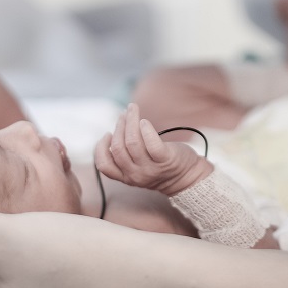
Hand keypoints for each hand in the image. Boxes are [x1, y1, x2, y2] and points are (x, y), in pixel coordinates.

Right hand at [94, 104, 211, 194]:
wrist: (186, 177)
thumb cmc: (159, 166)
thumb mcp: (138, 166)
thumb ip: (125, 155)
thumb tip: (116, 128)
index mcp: (126, 177)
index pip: (104, 166)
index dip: (101, 148)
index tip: (107, 134)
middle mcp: (136, 175)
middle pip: (118, 148)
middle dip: (119, 127)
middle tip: (124, 115)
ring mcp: (151, 169)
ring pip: (132, 142)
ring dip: (130, 121)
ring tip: (132, 110)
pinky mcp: (165, 160)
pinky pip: (152, 143)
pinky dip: (146, 129)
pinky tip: (144, 121)